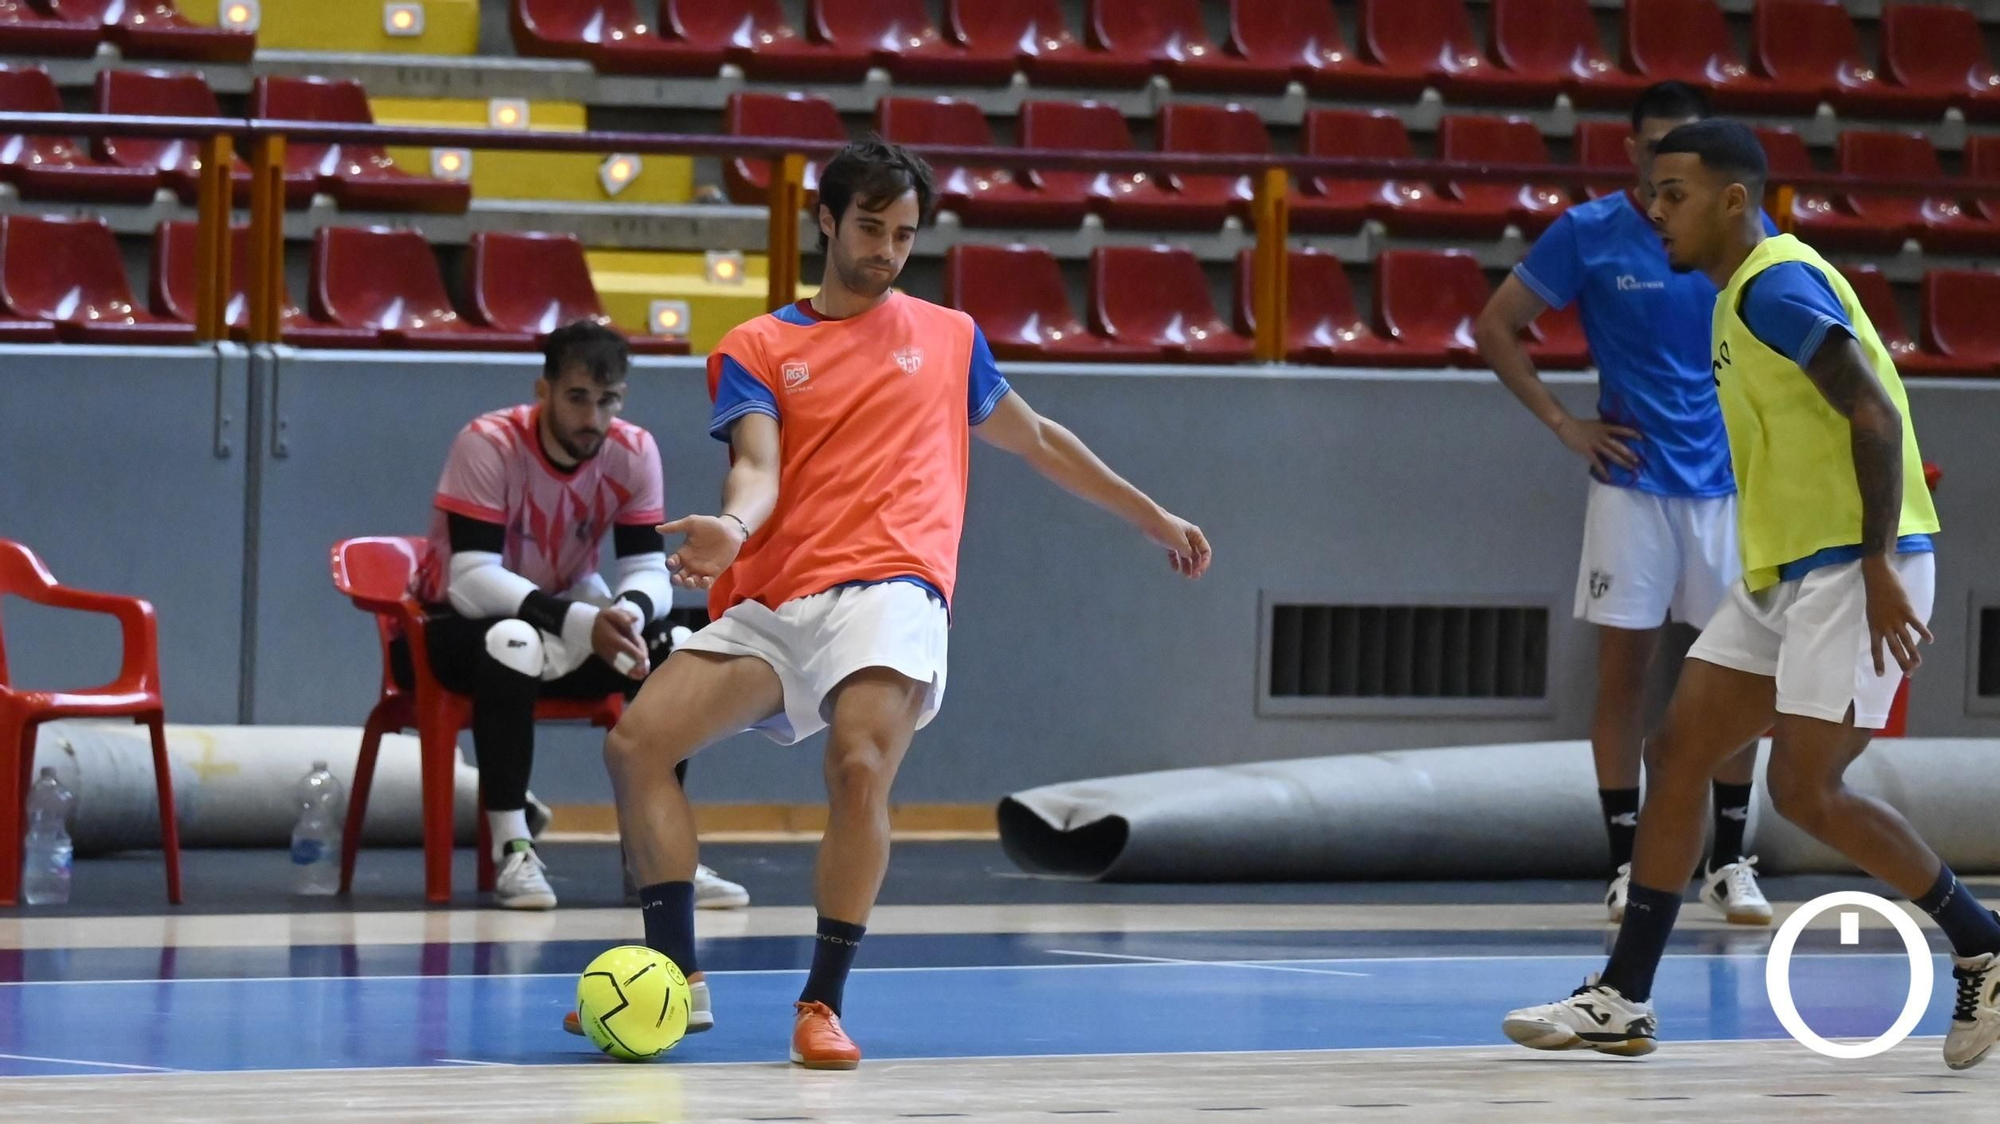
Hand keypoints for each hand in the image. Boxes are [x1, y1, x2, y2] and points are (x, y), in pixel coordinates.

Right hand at [592, 605, 647, 678]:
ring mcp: (606, 655)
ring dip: (631, 670)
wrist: (591, 628)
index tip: (643, 658)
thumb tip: (635, 620)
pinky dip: (625, 671)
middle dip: (634, 664)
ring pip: (619, 664)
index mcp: (609, 635)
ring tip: (643, 675)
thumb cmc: (605, 619)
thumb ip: (624, 616)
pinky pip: (616, 666)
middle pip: (622, 657)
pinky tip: (636, 675)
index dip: (632, 652)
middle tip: (645, 671)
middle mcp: (606, 647)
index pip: (622, 644)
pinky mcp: (607, 659)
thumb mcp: (612, 613)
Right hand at [660, 514, 744, 590]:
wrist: (731, 530)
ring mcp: (702, 570)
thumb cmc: (710, 525)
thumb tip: (657, 528)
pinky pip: (706, 584)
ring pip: (691, 584)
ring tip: (690, 580)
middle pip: (679, 577)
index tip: (671, 562)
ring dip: (688, 585)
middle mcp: (690, 564)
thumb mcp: (692, 523)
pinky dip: (703, 585)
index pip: (672, 563)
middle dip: (676, 580)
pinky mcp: (714, 574)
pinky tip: (705, 579)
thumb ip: (675, 527)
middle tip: (678, 578)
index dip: (669, 564)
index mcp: (683, 553)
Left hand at [1142, 508, 1211, 578]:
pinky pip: (1175, 555)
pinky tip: (1176, 570)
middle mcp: (1189, 537)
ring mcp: (1179, 541)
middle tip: (1194, 576)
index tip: (1199, 571)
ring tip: (1187, 576)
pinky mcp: (1169, 543)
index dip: (1204, 562)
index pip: (1205, 551)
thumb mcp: (1181, 543)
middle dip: (1196, 566)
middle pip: (1196, 554)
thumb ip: (1188, 553)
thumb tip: (1190, 559)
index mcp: (1195, 534)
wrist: (1151, 521)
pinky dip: (1176, 562)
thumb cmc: (1167, 529)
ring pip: (1186, 556)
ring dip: (1188, 566)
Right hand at [1554, 417, 1641, 478]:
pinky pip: (1597, 462)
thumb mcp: (1596, 424)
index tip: (1641, 438)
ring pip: (1611, 454)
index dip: (1630, 433)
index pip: (1620, 429)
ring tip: (1630, 467)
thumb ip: (1604, 428)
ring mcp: (1595, 444)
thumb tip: (1614, 431)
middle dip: (1628, 453)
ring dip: (1621, 461)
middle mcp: (1602, 436)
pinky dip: (1602, 470)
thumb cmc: (1581, 425)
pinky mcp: (1587, 451)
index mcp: (1604, 427)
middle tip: (1638, 461)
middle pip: (1618, 445)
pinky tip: (1608, 477)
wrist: (1567, 426)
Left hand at [1863, 556, 1932, 675]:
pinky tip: (1930, 640)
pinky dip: (1924, 632)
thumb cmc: (1875, 595)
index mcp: (1874, 627)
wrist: (1878, 577)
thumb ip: (1882, 625)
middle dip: (1901, 662)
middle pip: (1894, 648)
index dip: (1878, 662)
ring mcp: (1896, 618)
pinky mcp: (1906, 610)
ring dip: (1913, 652)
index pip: (1875, 648)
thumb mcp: (1873, 613)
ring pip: (1906, 640)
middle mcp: (1884, 626)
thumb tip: (1891, 635)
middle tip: (1909, 674)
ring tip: (1918, 664)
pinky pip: (1916, 624)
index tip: (1880, 675)